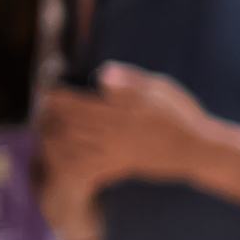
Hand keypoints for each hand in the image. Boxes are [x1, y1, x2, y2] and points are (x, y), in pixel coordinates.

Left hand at [34, 62, 211, 217]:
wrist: (196, 150)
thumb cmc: (179, 113)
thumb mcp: (160, 88)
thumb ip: (130, 81)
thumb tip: (103, 73)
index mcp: (120, 110)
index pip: (77, 104)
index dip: (58, 98)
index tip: (49, 92)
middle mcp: (114, 133)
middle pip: (70, 126)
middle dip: (51, 118)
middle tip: (42, 110)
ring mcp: (115, 152)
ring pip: (73, 147)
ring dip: (56, 139)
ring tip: (46, 131)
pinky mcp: (118, 166)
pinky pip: (86, 166)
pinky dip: (70, 162)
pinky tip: (62, 158)